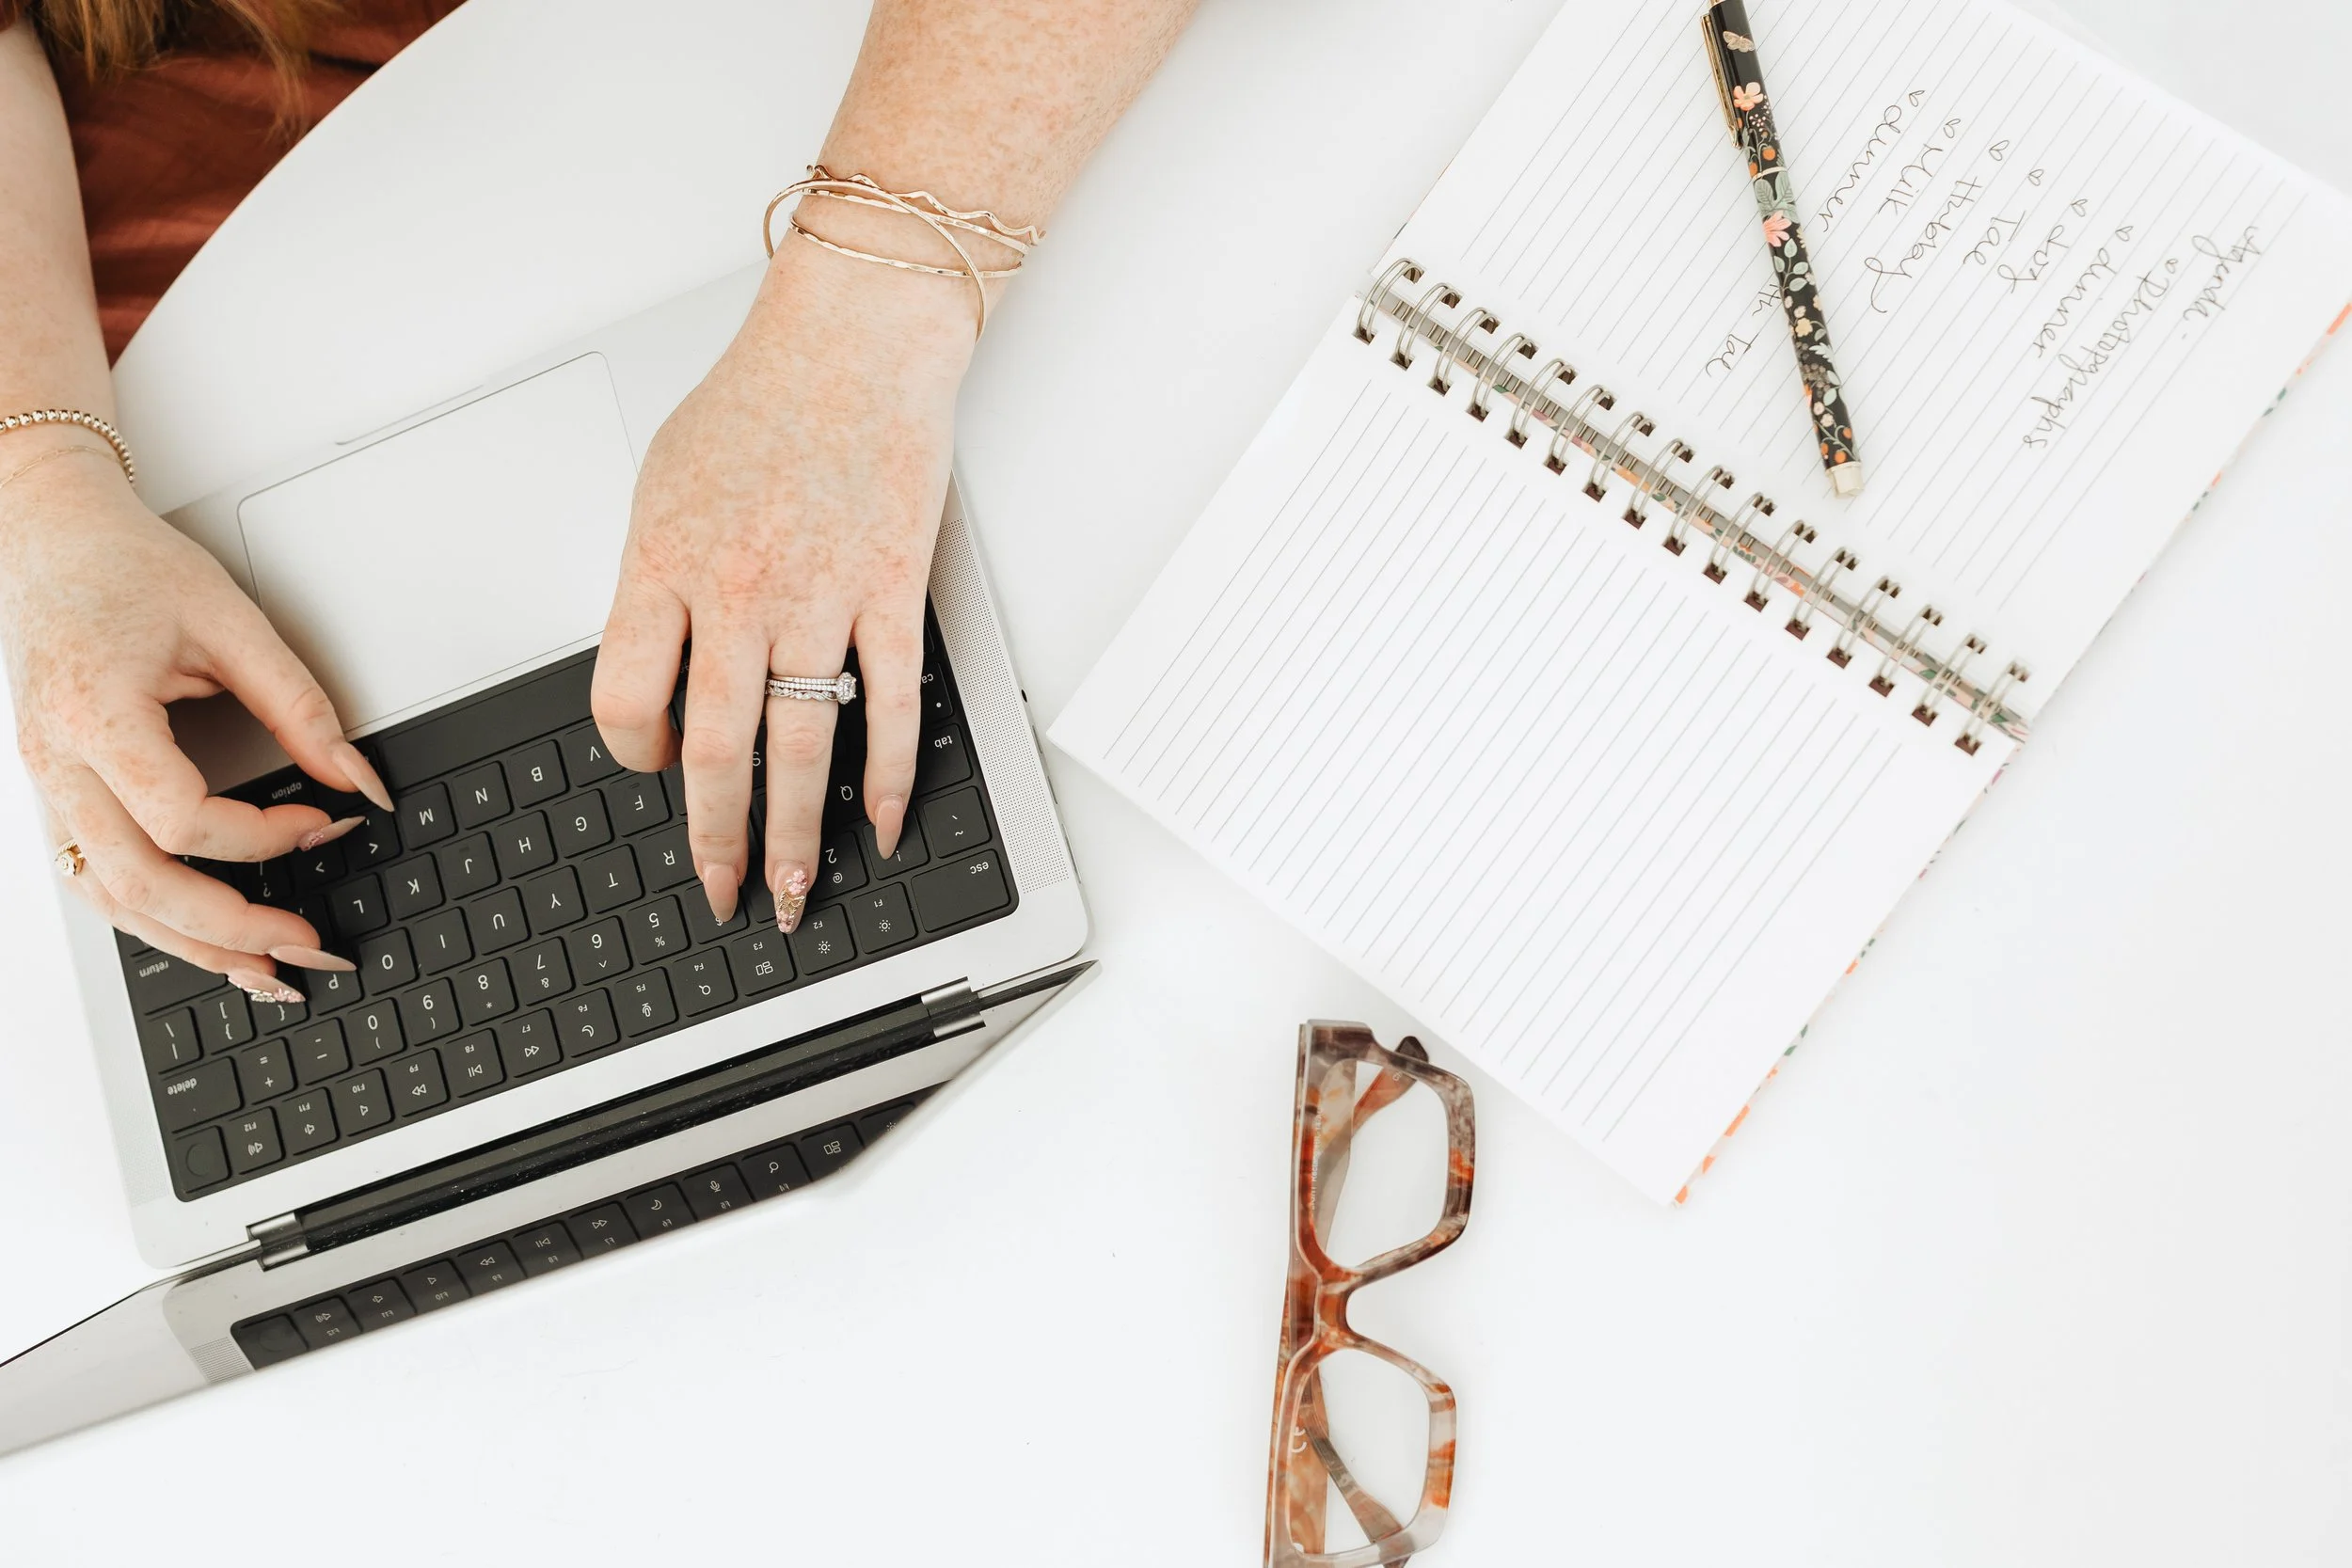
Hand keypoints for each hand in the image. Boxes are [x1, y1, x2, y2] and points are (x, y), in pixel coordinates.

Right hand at [0, 446, 388, 993]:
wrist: (48, 538)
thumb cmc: (124, 566)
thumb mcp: (229, 619)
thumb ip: (299, 704)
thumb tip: (359, 778)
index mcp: (93, 713)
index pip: (180, 818)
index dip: (264, 837)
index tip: (325, 824)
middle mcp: (56, 762)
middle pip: (137, 885)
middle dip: (230, 929)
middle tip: (309, 948)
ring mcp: (47, 785)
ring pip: (110, 900)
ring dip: (191, 946)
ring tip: (268, 973)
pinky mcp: (57, 794)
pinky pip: (98, 880)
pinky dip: (155, 920)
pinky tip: (208, 939)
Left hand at [592, 239, 974, 931]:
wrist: (854, 342)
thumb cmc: (759, 402)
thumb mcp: (664, 484)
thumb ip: (655, 583)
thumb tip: (659, 671)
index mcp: (663, 564)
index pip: (624, 700)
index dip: (637, 751)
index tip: (660, 766)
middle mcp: (737, 591)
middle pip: (716, 751)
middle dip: (715, 841)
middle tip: (721, 894)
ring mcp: (821, 598)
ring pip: (802, 746)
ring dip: (797, 833)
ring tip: (794, 887)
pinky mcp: (893, 594)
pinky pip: (889, 707)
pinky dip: (889, 777)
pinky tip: (883, 819)